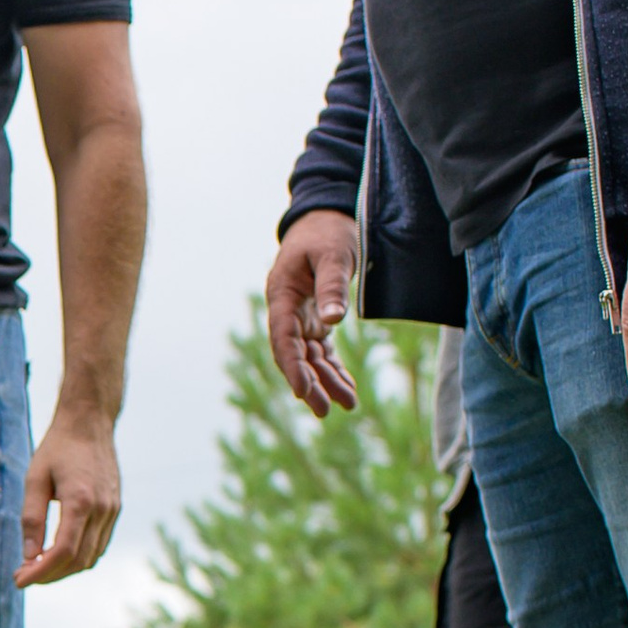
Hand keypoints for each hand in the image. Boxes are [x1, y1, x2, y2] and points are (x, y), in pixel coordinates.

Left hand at [17, 405, 120, 588]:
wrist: (90, 424)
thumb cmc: (57, 448)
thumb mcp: (35, 479)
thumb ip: (31, 518)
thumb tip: (28, 556)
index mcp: (81, 501)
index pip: (62, 552)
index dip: (40, 572)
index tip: (19, 580)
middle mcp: (102, 510)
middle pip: (78, 561)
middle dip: (49, 575)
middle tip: (23, 575)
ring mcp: (113, 510)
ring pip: (91, 557)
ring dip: (64, 570)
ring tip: (37, 568)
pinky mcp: (115, 509)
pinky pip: (99, 545)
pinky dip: (79, 558)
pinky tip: (57, 555)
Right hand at [266, 209, 360, 417]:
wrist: (327, 215)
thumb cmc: (327, 231)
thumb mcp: (333, 253)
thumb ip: (332, 286)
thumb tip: (335, 321)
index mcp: (282, 295)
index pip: (283, 338)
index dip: (292, 366)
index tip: (304, 390)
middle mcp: (287, 310)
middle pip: (295, 354)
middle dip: (310, 383)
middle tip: (326, 411)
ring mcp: (301, 316)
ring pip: (310, 356)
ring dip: (325, 380)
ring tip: (346, 404)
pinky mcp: (316, 317)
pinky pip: (322, 349)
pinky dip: (333, 367)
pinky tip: (345, 387)